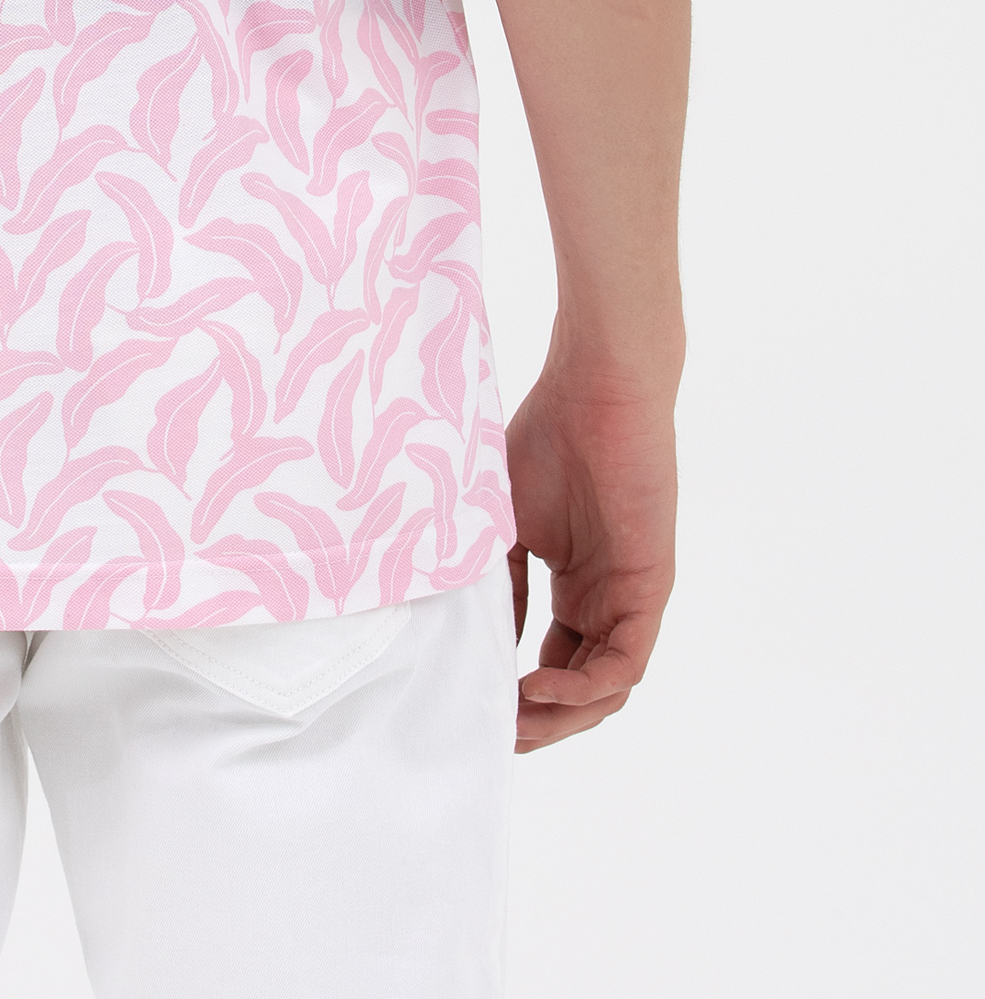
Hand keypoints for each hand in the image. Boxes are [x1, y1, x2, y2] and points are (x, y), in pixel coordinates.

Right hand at [505, 354, 676, 751]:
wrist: (595, 390)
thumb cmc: (548, 438)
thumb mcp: (505, 525)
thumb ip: (499, 586)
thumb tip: (478, 647)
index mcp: (577, 585)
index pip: (554, 663)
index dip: (520, 696)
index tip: (478, 711)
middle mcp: (606, 600)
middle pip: (581, 688)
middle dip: (542, 722)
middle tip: (498, 737)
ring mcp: (630, 598)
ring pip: (606, 689)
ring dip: (562, 716)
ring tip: (515, 722)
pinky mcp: (649, 590)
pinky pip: (624, 663)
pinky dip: (582, 687)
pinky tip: (536, 686)